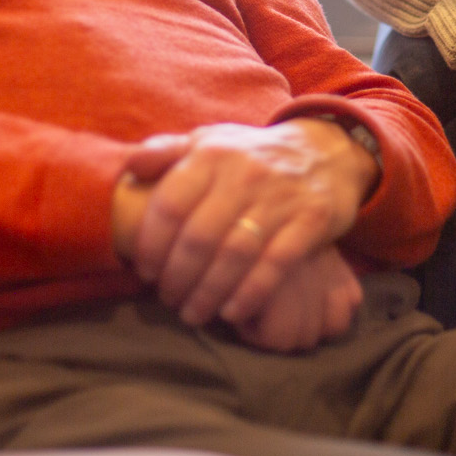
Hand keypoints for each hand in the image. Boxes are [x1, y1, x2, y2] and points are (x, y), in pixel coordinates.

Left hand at [115, 119, 377, 331]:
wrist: (324, 152)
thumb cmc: (250, 156)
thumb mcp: (209, 141)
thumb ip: (167, 152)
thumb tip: (131, 166)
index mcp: (212, 154)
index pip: (170, 204)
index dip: (152, 245)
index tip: (145, 272)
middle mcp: (244, 173)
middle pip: (200, 237)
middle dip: (177, 277)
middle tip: (168, 299)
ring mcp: (280, 197)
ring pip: (234, 255)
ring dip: (208, 293)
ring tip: (193, 313)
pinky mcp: (311, 220)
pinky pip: (275, 265)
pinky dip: (250, 293)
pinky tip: (232, 312)